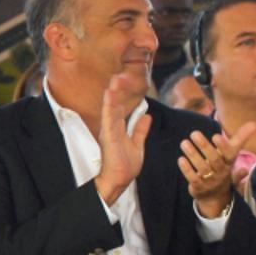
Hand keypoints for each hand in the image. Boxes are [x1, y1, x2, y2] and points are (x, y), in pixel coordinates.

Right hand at [94, 72, 151, 205]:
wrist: (119, 181)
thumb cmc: (124, 166)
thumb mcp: (137, 145)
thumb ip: (140, 130)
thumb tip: (146, 116)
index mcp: (118, 128)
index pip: (122, 107)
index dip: (125, 93)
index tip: (128, 79)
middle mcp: (112, 127)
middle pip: (115, 104)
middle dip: (119, 89)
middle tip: (121, 74)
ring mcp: (109, 131)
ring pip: (111, 108)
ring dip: (113, 93)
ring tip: (116, 78)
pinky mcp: (109, 136)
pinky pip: (109, 118)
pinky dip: (110, 105)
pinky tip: (110, 94)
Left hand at [179, 121, 253, 217]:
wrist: (215, 196)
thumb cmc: (222, 168)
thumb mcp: (231, 155)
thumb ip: (240, 139)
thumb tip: (254, 124)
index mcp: (229, 162)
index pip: (229, 154)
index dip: (223, 146)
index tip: (216, 136)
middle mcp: (221, 172)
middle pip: (214, 159)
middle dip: (205, 146)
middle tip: (194, 133)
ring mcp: (210, 180)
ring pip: (202, 168)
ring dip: (193, 154)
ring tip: (184, 142)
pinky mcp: (199, 187)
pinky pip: (193, 178)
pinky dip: (187, 169)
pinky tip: (181, 159)